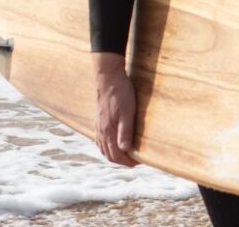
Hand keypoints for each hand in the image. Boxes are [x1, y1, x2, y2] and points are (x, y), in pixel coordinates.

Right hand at [93, 52, 138, 166]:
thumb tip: (125, 150)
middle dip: (122, 161)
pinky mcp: (98, 119)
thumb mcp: (127, 112)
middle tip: (135, 160)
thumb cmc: (121, 93)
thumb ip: (125, 131)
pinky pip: (99, 139)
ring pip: (103, 148)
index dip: (128, 162)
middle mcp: (101, 131)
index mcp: (108, 131)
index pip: (117, 155)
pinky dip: (106, 147)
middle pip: (109, 154)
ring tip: (126, 155)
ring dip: (114, 155)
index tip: (140, 161)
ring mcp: (98, 125)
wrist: (108, 77)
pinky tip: (112, 143)